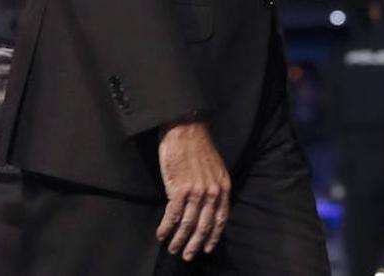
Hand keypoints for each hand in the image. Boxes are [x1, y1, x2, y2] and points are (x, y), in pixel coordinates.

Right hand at [156, 118, 230, 260]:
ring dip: (179, 240)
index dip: (213, 235)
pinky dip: (166, 227)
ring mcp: (195, 191)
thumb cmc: (196, 144)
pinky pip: (172, 215)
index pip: (220, 218)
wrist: (184, 128)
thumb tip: (206, 203)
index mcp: (222, 186)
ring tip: (173, 248)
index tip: (207, 247)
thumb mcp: (214, 166)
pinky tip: (161, 234)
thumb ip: (212, 185)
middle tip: (188, 255)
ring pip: (188, 224)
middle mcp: (211, 192)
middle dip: (195, 244)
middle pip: (204, 226)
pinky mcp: (178, 189)